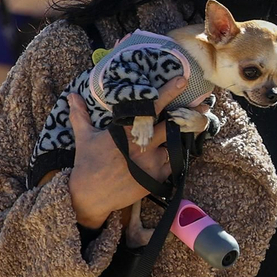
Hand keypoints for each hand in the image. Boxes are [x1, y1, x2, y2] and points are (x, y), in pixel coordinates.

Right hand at [65, 76, 195, 228]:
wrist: (91, 196)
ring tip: (200, 124)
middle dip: (189, 114)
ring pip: (177, 144)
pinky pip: (174, 163)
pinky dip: (179, 155)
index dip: (167, 93)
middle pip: (172, 125)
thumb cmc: (87, 164)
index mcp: (126, 132)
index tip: (182, 80)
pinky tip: (186, 147)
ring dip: (187, 135)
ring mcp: (152, 163)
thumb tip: (72, 95)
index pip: (150, 108)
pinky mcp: (157, 178)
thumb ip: (81, 115)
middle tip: (205, 103)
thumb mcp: (84, 137)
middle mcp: (142, 145)